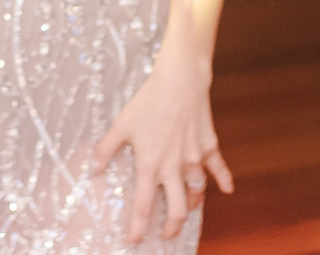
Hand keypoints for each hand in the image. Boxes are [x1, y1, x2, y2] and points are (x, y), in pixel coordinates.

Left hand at [92, 44, 231, 243]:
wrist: (179, 81)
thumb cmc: (148, 101)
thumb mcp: (121, 125)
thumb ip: (106, 149)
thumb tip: (93, 169)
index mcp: (150, 165)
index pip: (143, 206)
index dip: (137, 227)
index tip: (134, 241)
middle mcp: (174, 168)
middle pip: (177, 210)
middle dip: (172, 228)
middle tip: (166, 235)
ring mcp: (194, 159)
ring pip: (197, 193)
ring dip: (192, 205)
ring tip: (187, 210)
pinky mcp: (209, 146)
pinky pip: (219, 168)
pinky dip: (224, 180)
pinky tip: (227, 190)